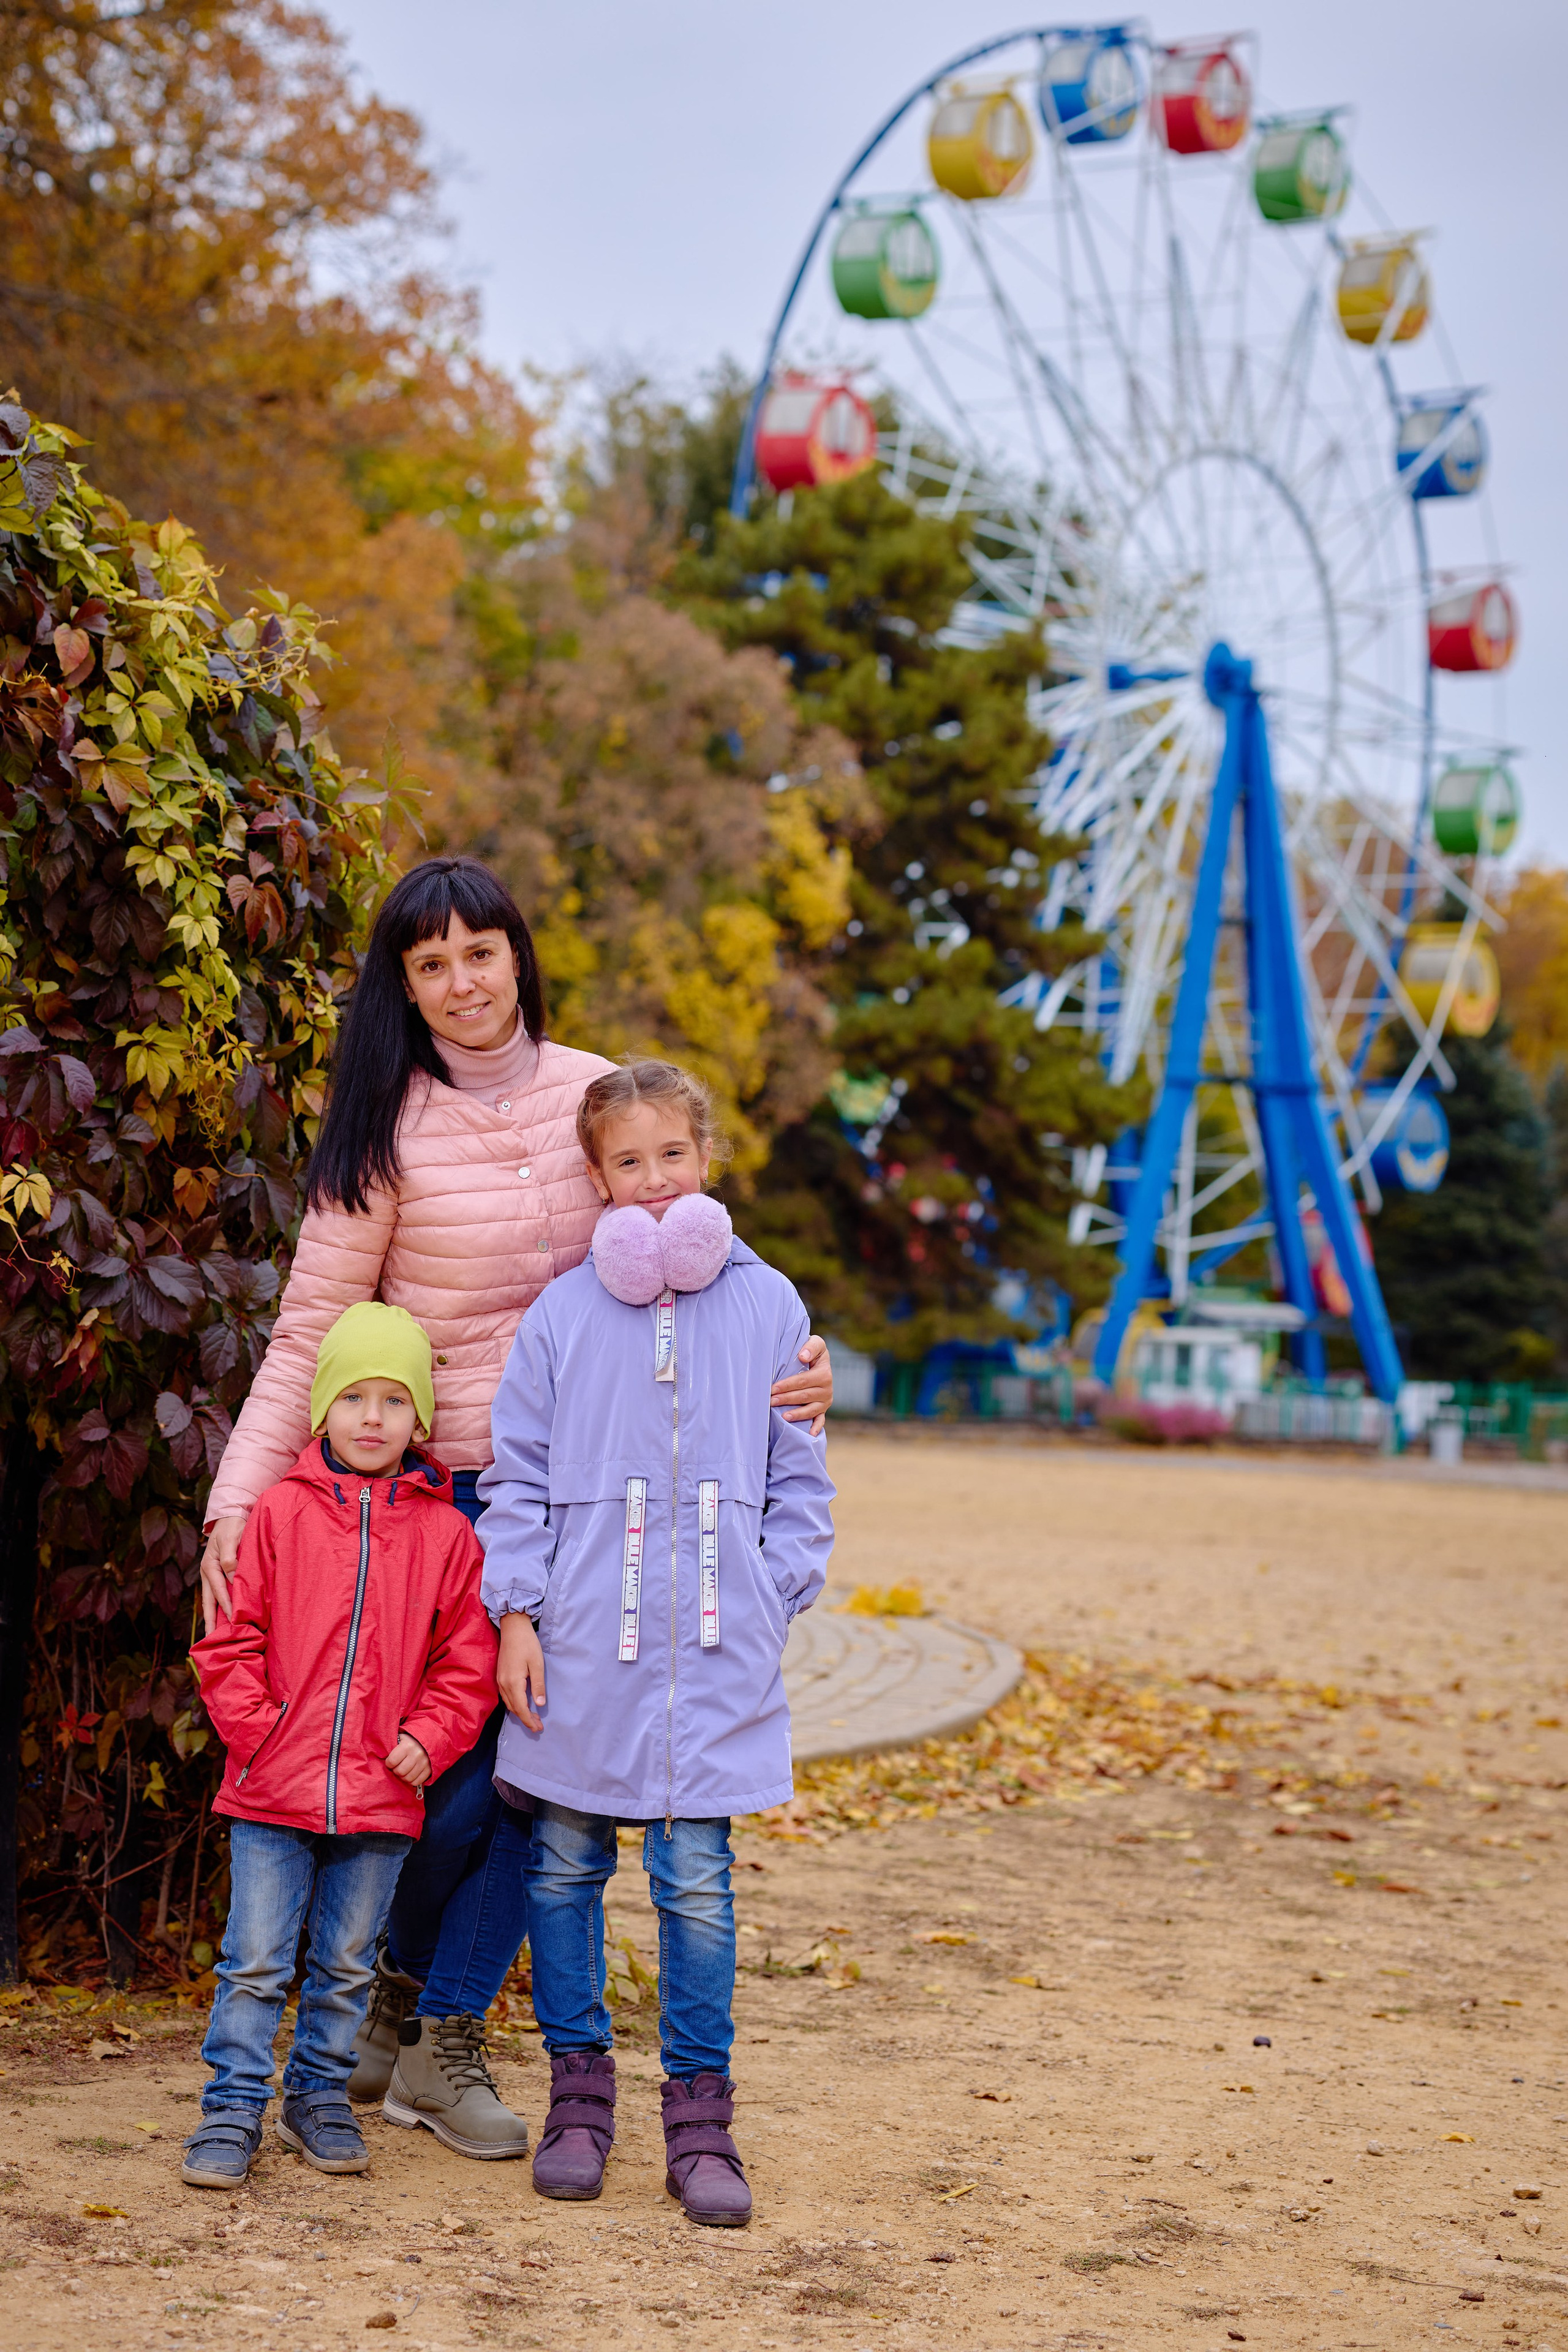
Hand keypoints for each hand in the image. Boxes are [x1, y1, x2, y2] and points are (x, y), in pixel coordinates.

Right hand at [198, 1515, 246, 1634]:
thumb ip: (230, 1557)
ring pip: (211, 1601)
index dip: (226, 1606)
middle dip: (211, 1621)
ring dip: (214, 1617)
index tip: (234, 1621)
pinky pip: (217, 1595)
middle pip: (208, 1602)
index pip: (218, 1591)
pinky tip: (225, 1618)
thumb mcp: (230, 1538)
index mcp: (209, 1566)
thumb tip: (231, 1576)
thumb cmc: (231, 1526)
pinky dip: (219, 1607)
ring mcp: (211, 1575)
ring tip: (216, 1636)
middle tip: (213, 1641)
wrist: (230, 1515)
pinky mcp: (218, 1575)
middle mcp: (207, 1573)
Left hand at [386, 1732, 430, 1788]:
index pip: (391, 1761)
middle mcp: (417, 1754)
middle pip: (400, 1772)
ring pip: (408, 1778)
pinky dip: (411, 1780)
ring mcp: (424, 1763)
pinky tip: (410, 1774)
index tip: (390, 1762)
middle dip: (396, 1771)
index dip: (388, 1763)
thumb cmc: (411, 1740)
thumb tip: (382, 1756)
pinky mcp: (429, 1769)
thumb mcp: (400, 1738)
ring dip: (403, 1777)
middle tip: (397, 1767)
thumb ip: (392, 1747)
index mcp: (407, 1745)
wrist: (429, 1739)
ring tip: (403, 1771)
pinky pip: (417, 1782)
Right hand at [497, 1612, 546, 1732]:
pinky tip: (523, 1704)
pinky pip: (506, 1696)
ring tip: (533, 1717)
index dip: (529, 1721)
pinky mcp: (499, 1676)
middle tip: (539, 1726)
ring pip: (508, 1703)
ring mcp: (499, 1680)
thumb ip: (538, 1686)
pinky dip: (514, 1704)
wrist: (513, 1627)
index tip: (539, 1729)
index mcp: (513, 1682)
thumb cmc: (528, 1644)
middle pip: (513, 1708)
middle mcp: (503, 1684)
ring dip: (520, 1712)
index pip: (521, 1708)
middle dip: (526, 1719)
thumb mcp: (537, 1664)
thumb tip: (539, 1705)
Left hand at [770, 1331, 831, 1435]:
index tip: (773, 1388)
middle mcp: (827, 1389)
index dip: (787, 1385)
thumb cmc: (812, 1352)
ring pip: (810, 1410)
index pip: (803, 1381)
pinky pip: (820, 1420)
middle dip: (786, 1399)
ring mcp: (825, 1401)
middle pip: (804, 1396)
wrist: (818, 1360)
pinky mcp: (823, 1409)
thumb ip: (811, 1346)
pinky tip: (809, 1434)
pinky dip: (816, 1428)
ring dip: (796, 1414)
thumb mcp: (816, 1343)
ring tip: (783, 1417)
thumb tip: (803, 1356)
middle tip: (770, 1401)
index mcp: (824, 1374)